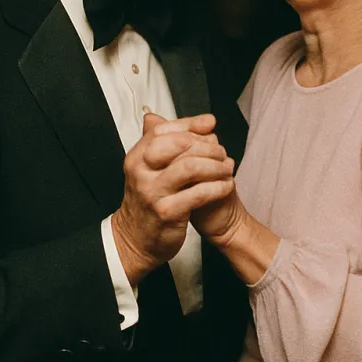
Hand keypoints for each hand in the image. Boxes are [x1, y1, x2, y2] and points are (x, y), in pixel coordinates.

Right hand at [110, 113, 234, 284]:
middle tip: (221, 152)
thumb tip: (206, 121)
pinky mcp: (167, 212)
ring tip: (226, 169)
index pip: (164, 130)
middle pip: (178, 144)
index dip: (191, 124)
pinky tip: (226, 186)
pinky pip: (199, 193)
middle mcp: (141, 171)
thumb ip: (174, 143)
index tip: (210, 124)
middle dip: (206, 145)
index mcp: (137, 157)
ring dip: (215, 165)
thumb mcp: (151, 169)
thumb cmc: (149, 201)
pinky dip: (218, 187)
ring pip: (190, 166)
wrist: (135, 240)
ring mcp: (153, 192)